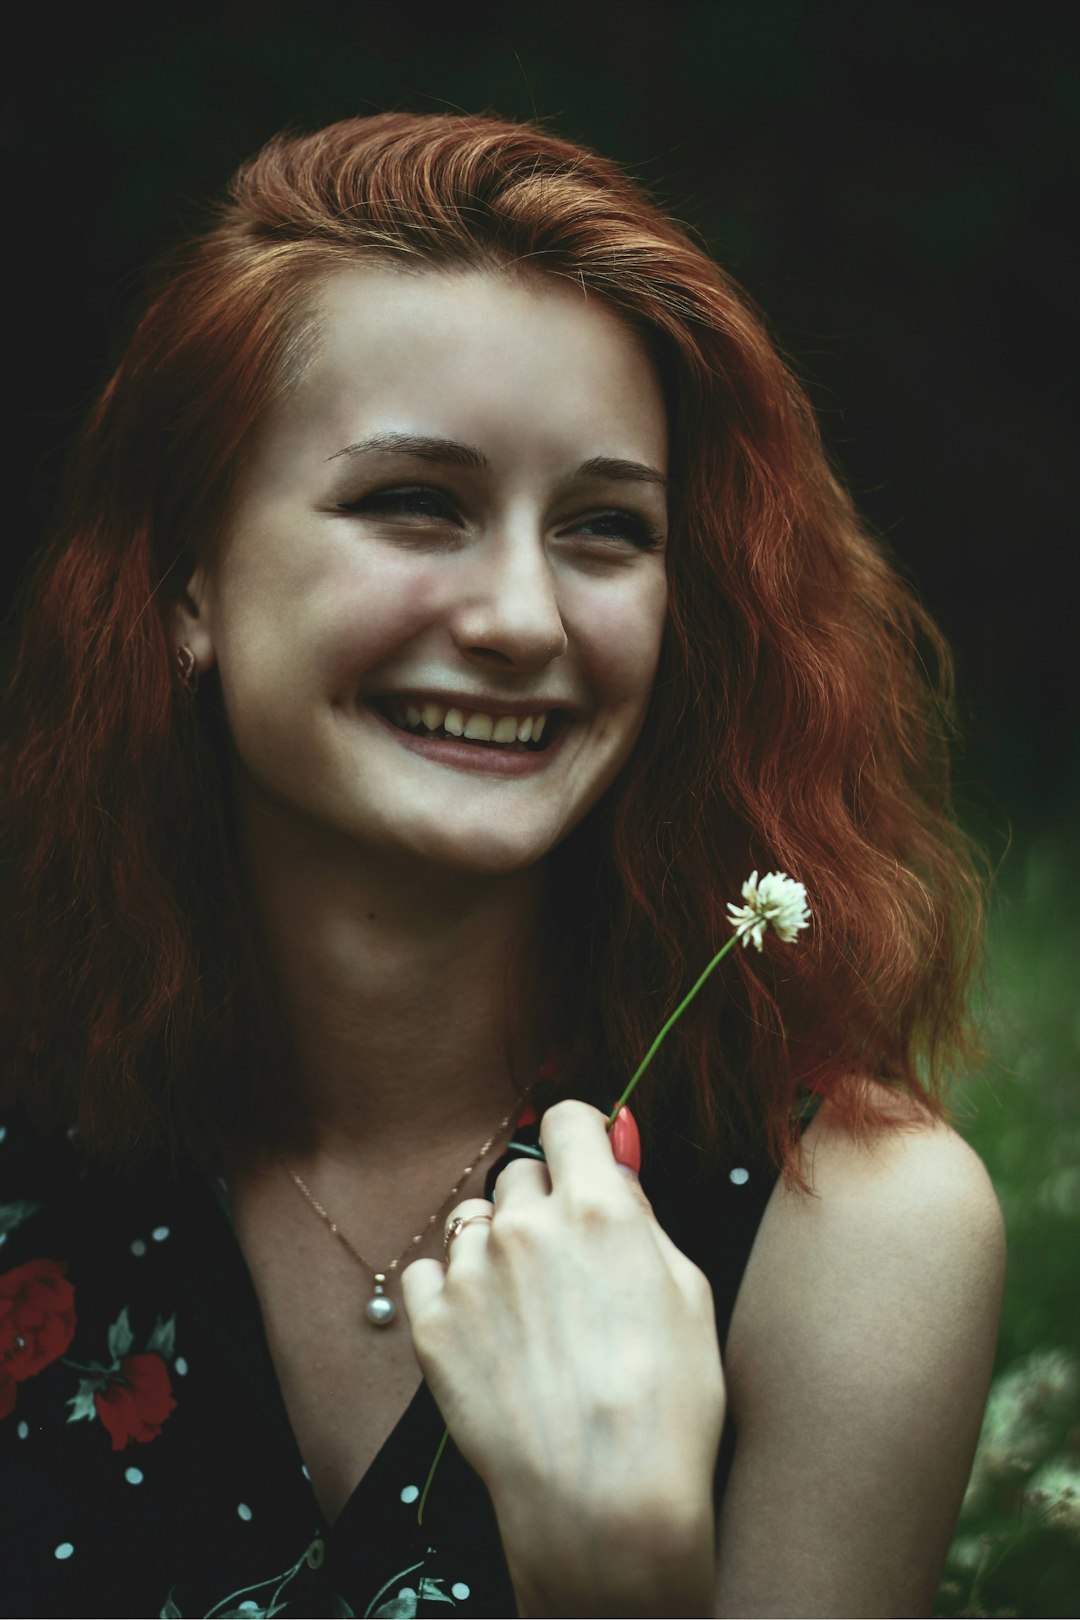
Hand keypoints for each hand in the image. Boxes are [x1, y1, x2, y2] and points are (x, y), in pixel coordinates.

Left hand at [401, 1099, 723, 1616]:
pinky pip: (428, 1272)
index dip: (579, 1137)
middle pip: (520, 1176)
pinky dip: (451, 1287)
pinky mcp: (433, 1325)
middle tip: (567, 1262)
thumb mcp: (688, 1291)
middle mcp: (526, 1225)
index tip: (584, 1160)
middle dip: (543, 1204)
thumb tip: (615, 1162)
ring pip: (474, 1223)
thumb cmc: (667, 1405)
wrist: (604, 1501)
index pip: (567, 1120)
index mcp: (596, 1207)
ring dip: (497, 1246)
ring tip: (527, 1309)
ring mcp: (472, 1273)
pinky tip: (483, 1326)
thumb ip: (643, 1215)